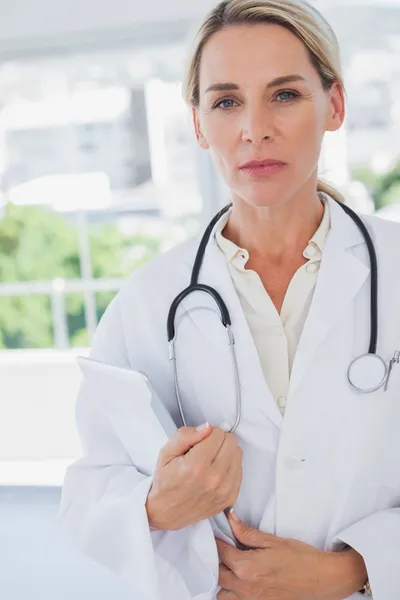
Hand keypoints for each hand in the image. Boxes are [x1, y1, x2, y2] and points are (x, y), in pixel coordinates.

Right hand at [146, 423, 242, 530]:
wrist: (166, 512)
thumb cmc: (166, 482)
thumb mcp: (166, 453)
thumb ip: (186, 435)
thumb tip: (207, 427)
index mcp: (196, 465)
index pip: (218, 433)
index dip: (207, 433)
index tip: (199, 442)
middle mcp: (214, 478)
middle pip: (231, 442)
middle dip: (218, 441)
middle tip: (205, 450)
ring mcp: (225, 489)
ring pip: (238, 454)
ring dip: (226, 453)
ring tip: (210, 461)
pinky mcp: (231, 497)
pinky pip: (240, 469)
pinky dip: (230, 466)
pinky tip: (216, 471)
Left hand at [216, 510, 366, 599]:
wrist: (323, 578)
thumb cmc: (301, 557)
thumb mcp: (272, 540)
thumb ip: (247, 532)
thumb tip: (230, 519)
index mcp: (246, 568)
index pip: (220, 552)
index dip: (216, 540)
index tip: (216, 533)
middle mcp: (245, 587)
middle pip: (217, 573)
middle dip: (217, 559)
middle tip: (223, 547)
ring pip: (223, 593)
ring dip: (223, 579)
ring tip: (231, 565)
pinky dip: (232, 592)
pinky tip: (240, 580)